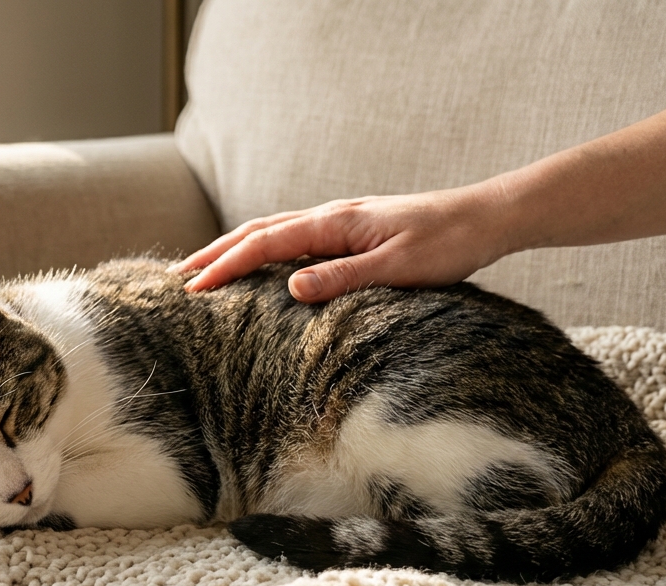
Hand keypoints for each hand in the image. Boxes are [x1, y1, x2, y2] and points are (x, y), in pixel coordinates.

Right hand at [171, 186, 511, 302]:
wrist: (486, 219)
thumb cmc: (448, 243)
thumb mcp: (397, 267)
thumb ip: (342, 278)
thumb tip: (290, 289)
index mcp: (335, 222)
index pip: (264, 242)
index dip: (225, 266)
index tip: (193, 289)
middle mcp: (330, 217)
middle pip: (257, 231)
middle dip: (215, 254)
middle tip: (178, 278)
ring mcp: (339, 224)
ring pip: (272, 232)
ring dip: (235, 250)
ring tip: (205, 271)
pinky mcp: (351, 234)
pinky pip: (293, 240)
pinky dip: (263, 251)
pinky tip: (259, 269)